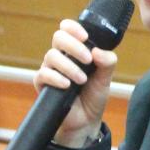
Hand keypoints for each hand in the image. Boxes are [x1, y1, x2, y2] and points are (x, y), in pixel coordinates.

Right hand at [35, 18, 117, 148]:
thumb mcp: (105, 79)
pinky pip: (43, 74)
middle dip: (74, 46)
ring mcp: (50, 69)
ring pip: (51, 55)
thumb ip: (107, 63)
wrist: (86, 121)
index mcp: (74, 50)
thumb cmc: (93, 96)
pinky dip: (56, 77)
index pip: (67, 29)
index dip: (74, 28)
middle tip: (88, 59)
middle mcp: (60, 56)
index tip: (86, 37)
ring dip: (69, 66)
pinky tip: (67, 84)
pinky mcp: (43, 84)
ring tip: (82, 79)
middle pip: (58, 37)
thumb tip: (98, 51)